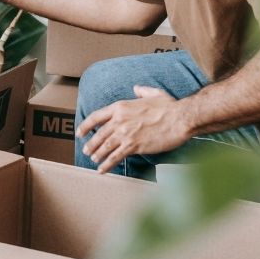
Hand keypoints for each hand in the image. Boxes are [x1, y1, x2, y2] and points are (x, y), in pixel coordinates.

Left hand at [76, 86, 193, 173]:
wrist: (180, 119)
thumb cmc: (169, 107)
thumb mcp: (154, 93)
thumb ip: (142, 91)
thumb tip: (136, 88)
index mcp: (121, 107)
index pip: (96, 116)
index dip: (86, 125)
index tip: (80, 132)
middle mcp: (120, 120)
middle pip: (99, 134)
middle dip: (91, 144)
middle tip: (86, 150)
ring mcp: (125, 134)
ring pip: (104, 146)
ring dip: (97, 155)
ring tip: (94, 160)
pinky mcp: (133, 146)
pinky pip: (115, 157)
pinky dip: (107, 164)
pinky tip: (102, 169)